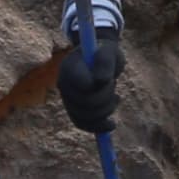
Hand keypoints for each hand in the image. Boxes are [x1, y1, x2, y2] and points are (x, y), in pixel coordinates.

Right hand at [55, 20, 118, 136]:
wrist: (98, 57)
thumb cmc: (104, 52)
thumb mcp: (109, 51)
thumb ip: (105, 61)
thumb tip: (101, 80)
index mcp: (69, 67)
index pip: (84, 86)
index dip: (100, 87)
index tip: (109, 79)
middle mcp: (63, 84)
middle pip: (84, 103)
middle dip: (106, 99)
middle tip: (114, 86)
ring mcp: (67, 98)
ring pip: (84, 117)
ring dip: (105, 112)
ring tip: (116, 99)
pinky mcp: (73, 109)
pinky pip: (82, 124)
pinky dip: (98, 127)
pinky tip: (111, 125)